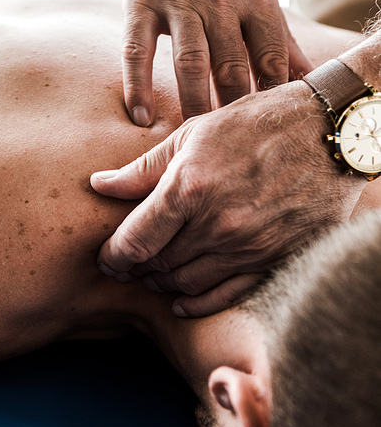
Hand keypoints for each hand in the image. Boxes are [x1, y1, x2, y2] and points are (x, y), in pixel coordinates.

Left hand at [91, 81, 364, 315]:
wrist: (328, 133)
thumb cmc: (256, 123)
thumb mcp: (194, 134)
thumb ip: (143, 168)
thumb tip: (99, 186)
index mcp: (190, 188)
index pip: (134, 240)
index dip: (112, 255)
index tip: (106, 257)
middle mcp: (217, 225)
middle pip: (157, 265)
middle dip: (135, 267)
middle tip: (126, 263)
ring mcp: (248, 247)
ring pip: (187, 283)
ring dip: (162, 283)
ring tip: (152, 274)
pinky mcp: (275, 260)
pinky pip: (227, 296)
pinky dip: (198, 303)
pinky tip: (182, 300)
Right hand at [118, 0, 310, 124]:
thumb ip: (277, 32)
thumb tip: (305, 76)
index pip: (270, 56)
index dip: (272, 95)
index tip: (269, 127)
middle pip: (232, 66)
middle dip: (234, 108)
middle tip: (233, 143)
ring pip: (190, 64)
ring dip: (193, 104)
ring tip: (194, 138)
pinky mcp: (139, 2)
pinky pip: (137, 51)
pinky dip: (137, 86)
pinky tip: (141, 117)